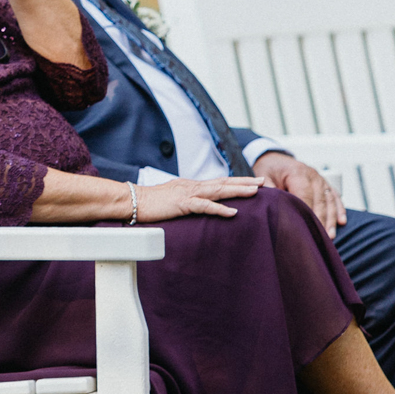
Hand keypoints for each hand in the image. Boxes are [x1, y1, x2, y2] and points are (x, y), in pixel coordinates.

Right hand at [134, 175, 263, 221]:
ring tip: (255, 191)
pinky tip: (233, 212)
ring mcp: (188, 193)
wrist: (132, 201)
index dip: (237, 181)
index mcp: (191, 186)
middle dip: (244, 182)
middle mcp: (193, 186)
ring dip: (238, 190)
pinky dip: (220, 209)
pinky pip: (204, 206)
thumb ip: (186, 201)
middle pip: (223, 182)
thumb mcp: (173, 200)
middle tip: (263, 181)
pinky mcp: (182, 204)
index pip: (218, 181)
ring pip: (218, 190)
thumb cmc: (150, 203)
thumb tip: (196, 205)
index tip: (253, 181)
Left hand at [254, 153, 345, 235]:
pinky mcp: (324, 182)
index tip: (307, 230)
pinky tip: (342, 221)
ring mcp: (320, 178)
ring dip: (331, 219)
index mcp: (297, 173)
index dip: (308, 214)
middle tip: (322, 239)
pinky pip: (335, 196)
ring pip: (329, 200)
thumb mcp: (264, 176)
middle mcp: (312, 175)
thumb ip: (268, 191)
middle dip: (321, 221)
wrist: (275, 157)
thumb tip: (270, 206)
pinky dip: (339, 208)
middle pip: (320, 201)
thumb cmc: (269, 169)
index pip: (305, 196)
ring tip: (330, 236)